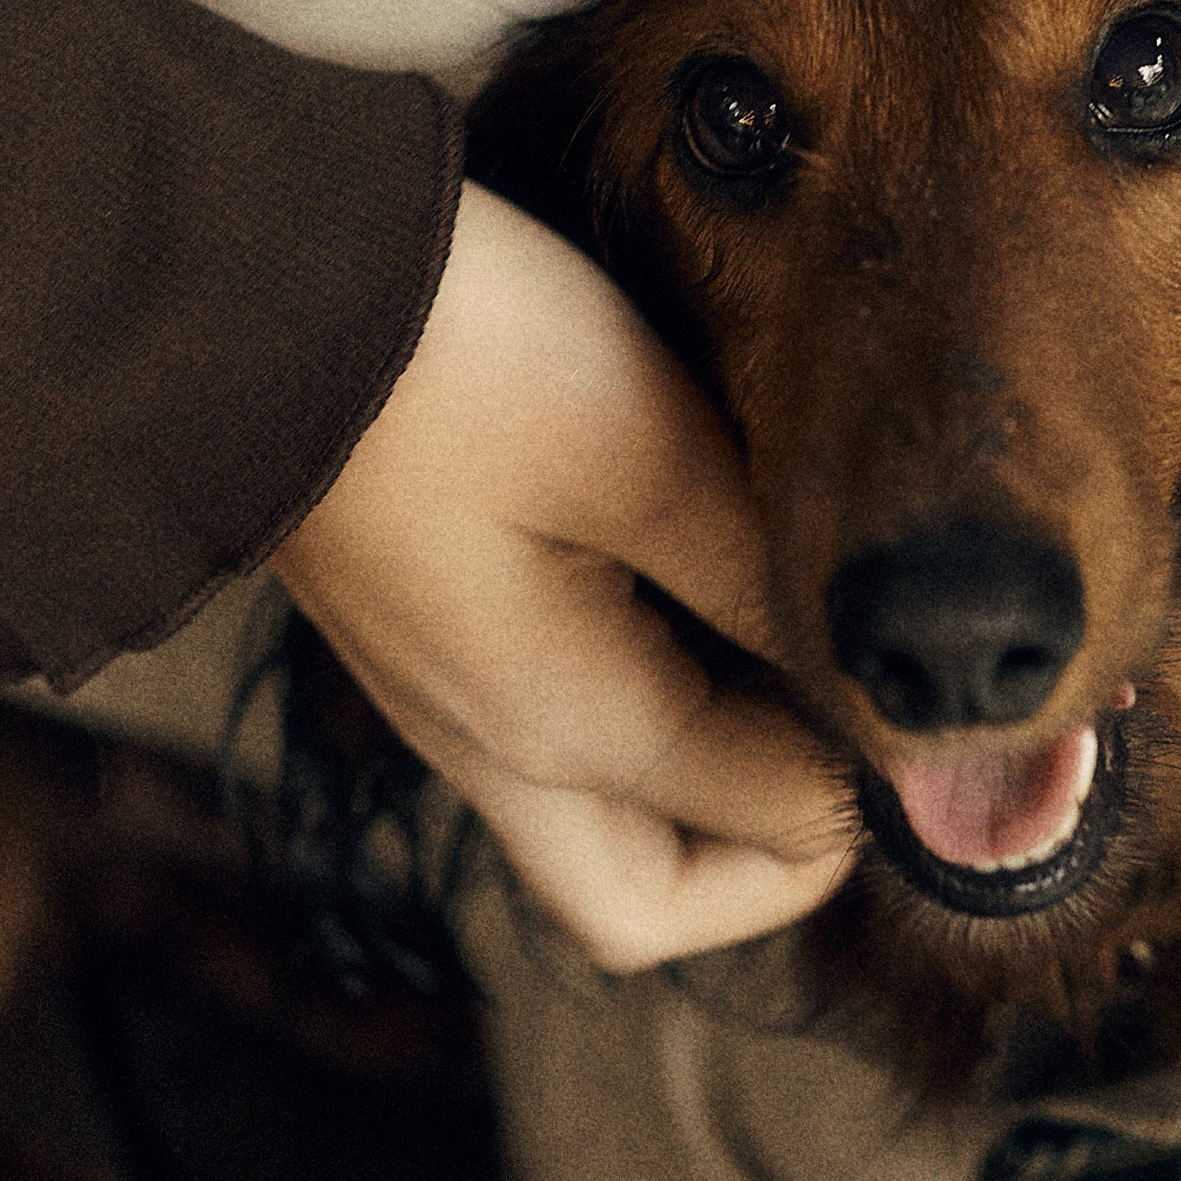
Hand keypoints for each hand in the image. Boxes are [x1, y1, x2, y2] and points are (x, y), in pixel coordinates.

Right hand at [272, 186, 856, 969]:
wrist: (239, 283)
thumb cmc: (455, 361)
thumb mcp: (653, 457)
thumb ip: (770, 591)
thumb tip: (885, 700)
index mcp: (564, 737)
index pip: (780, 834)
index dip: (878, 774)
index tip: (942, 679)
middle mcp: (498, 753)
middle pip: (656, 896)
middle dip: (777, 846)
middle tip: (854, 718)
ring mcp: (451, 699)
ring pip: (606, 816)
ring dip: (712, 762)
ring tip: (785, 623)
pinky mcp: (431, 631)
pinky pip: (559, 722)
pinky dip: (648, 689)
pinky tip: (691, 570)